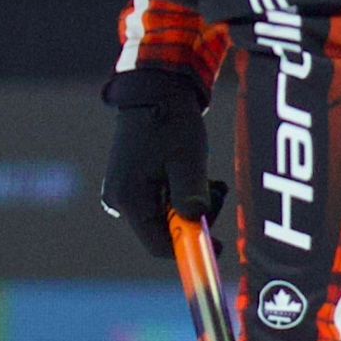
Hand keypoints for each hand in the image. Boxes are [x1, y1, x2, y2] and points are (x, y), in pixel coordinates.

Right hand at [100, 68, 221, 259]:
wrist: (153, 91)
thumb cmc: (170, 122)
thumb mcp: (187, 159)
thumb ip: (190, 196)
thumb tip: (196, 227)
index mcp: (130, 199)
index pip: (158, 245)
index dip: (190, 249)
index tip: (220, 244)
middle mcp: (120, 201)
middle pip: (163, 232)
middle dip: (194, 220)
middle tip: (216, 191)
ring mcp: (123, 193)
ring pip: (164, 218)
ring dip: (190, 205)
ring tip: (205, 177)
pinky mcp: (131, 184)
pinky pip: (160, 203)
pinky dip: (180, 195)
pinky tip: (189, 173)